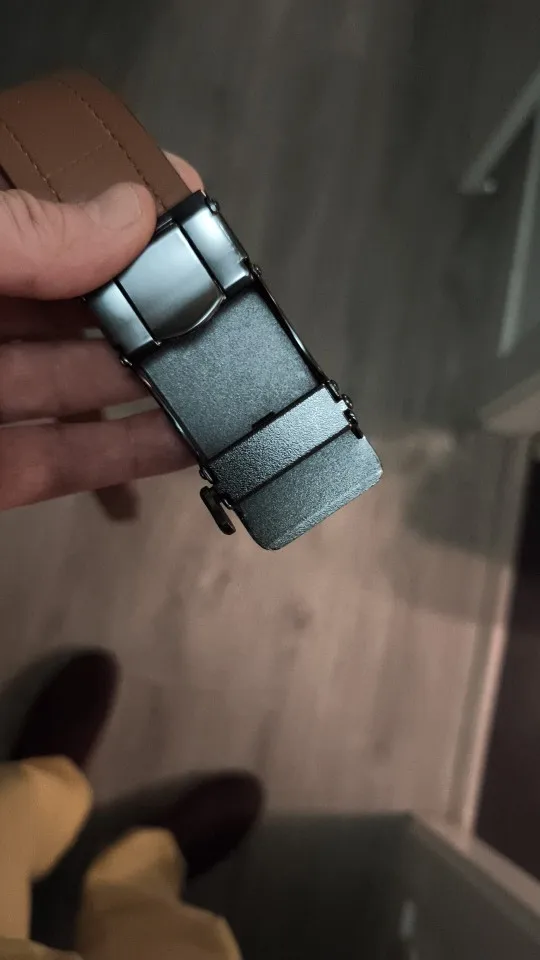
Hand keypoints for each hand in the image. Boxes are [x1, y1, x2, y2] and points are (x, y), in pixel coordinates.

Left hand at [0, 155, 201, 510]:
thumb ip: (18, 236)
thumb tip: (124, 214)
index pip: (42, 218)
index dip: (109, 208)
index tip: (178, 200)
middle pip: (69, 304)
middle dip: (142, 302)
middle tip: (206, 303)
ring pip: (76, 385)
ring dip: (149, 383)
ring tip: (215, 373)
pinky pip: (61, 460)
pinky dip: (125, 454)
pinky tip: (181, 441)